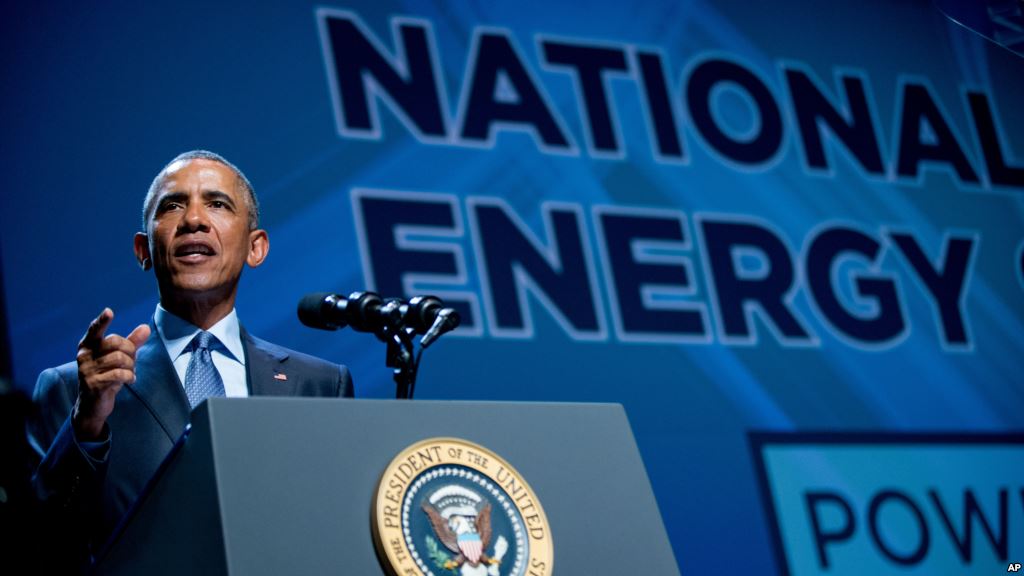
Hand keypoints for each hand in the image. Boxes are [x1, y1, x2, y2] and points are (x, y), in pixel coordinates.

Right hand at [72, 308, 149, 440]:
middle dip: (130, 351)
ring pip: (119, 359)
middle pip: (115, 343)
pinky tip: (129, 379)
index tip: (109, 311)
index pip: (95, 330)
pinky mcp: (93, 384)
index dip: (102, 321)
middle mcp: (84, 356)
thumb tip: (146, 327)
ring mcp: (87, 371)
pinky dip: (129, 376)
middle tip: (132, 361)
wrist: (93, 405)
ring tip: (129, 373)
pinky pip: (119, 374)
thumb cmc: (106, 377)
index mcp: (88, 346)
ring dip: (131, 366)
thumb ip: (131, 343)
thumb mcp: (119, 359)